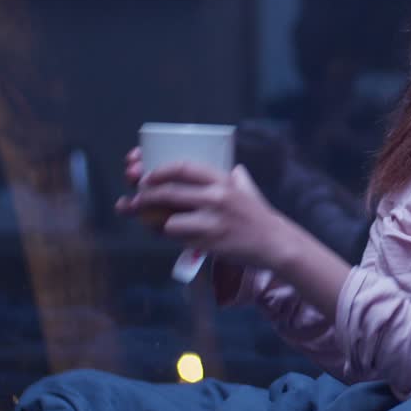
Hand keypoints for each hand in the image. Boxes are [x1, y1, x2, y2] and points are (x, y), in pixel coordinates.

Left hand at [116, 161, 292, 270]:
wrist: (275, 243)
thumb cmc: (258, 215)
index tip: (147, 175)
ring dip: (155, 221)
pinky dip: (168, 236)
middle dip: (145, 196)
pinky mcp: (209, 242)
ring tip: (149, 220)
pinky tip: (167, 234)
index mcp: (223, 180)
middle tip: (135, 200)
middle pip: (168, 192)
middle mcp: (217, 198)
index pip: (183, 167)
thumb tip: (222, 169)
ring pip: (168, 220)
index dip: (159, 170)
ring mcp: (212, 221)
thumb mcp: (246, 189)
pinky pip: (178, 239)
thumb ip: (232, 177)